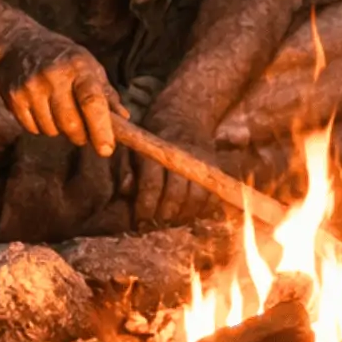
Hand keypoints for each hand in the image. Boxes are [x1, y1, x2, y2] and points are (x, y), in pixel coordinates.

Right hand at [0, 29, 124, 156]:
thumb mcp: (90, 67)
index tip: (107, 150)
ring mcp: (31, 86)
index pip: (92, 102)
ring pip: (51, 130)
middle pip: (71, 124)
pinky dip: (41, 127)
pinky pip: (33, 129)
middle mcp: (54, 75)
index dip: (101, 129)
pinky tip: (41, 108)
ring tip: (58, 111)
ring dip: (59, 130)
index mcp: (79, 67)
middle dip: (80, 136)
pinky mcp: (14, 96)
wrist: (20, 44)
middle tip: (83, 132)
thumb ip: (107, 94)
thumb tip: (124, 119)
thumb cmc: (64, 60)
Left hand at [131, 106, 214, 228]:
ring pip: (196, 198)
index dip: (145, 208)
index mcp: (158, 150)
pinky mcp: (216, 167)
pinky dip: (203, 210)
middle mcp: (182, 156)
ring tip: (172, 222)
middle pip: (175, 195)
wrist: (185, 115)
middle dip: (164, 216)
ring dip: (184, 216)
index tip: (140, 222)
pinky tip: (191, 214)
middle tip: (156, 226)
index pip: (151, 185)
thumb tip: (126, 190)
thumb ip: (127, 168)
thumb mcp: (136, 146)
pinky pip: (213, 195)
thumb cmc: (155, 136)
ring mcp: (202, 161)